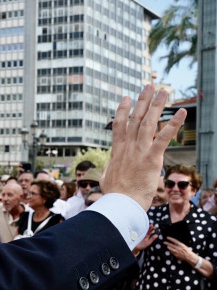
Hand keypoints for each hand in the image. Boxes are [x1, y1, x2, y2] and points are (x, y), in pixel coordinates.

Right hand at [101, 85, 186, 210]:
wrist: (121, 203)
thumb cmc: (114, 195)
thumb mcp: (108, 179)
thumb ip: (111, 171)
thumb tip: (108, 173)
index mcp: (117, 151)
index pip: (119, 125)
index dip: (123, 110)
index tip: (126, 98)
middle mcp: (128, 147)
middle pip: (136, 118)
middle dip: (143, 101)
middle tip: (149, 86)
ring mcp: (139, 151)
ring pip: (149, 122)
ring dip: (157, 105)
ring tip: (163, 91)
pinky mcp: (152, 158)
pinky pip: (164, 137)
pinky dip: (173, 124)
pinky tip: (182, 112)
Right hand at [133, 224, 156, 254]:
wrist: (135, 248)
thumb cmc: (142, 245)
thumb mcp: (148, 242)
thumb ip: (152, 239)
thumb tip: (157, 235)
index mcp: (147, 236)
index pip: (149, 232)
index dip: (152, 229)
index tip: (154, 227)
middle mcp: (143, 234)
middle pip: (146, 229)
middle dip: (148, 227)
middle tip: (151, 225)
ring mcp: (139, 234)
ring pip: (142, 229)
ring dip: (145, 227)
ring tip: (147, 225)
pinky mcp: (136, 234)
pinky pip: (138, 231)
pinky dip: (139, 229)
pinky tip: (141, 227)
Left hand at [163, 236, 195, 262]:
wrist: (189, 256)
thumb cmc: (187, 251)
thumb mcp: (184, 246)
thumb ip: (179, 244)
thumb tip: (175, 242)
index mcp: (181, 245)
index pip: (175, 241)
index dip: (170, 239)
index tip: (167, 237)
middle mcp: (179, 248)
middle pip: (171, 244)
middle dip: (167, 243)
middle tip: (164, 242)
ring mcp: (177, 251)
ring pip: (171, 248)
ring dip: (168, 247)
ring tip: (167, 246)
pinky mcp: (176, 255)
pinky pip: (172, 252)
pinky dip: (170, 250)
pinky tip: (169, 249)